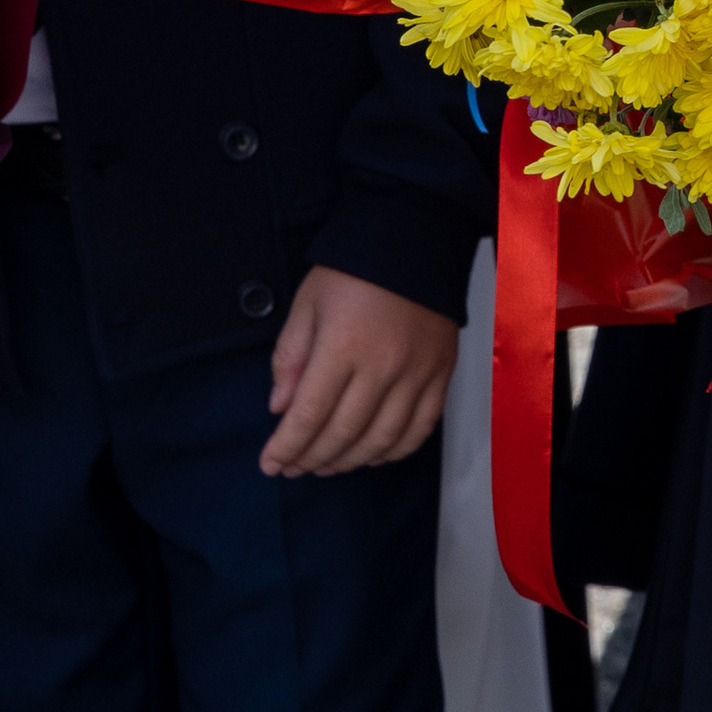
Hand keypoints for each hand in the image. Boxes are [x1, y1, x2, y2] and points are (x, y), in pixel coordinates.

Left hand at [261, 267, 459, 478]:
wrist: (415, 243)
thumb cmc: (352, 273)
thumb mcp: (307, 304)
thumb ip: (291, 356)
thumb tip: (280, 407)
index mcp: (343, 346)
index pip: (310, 413)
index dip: (287, 446)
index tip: (270, 464)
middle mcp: (383, 367)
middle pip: (344, 433)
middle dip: (312, 458)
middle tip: (294, 468)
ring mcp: (417, 374)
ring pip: (382, 438)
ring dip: (350, 461)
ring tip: (327, 466)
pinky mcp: (441, 375)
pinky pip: (420, 429)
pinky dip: (394, 451)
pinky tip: (372, 455)